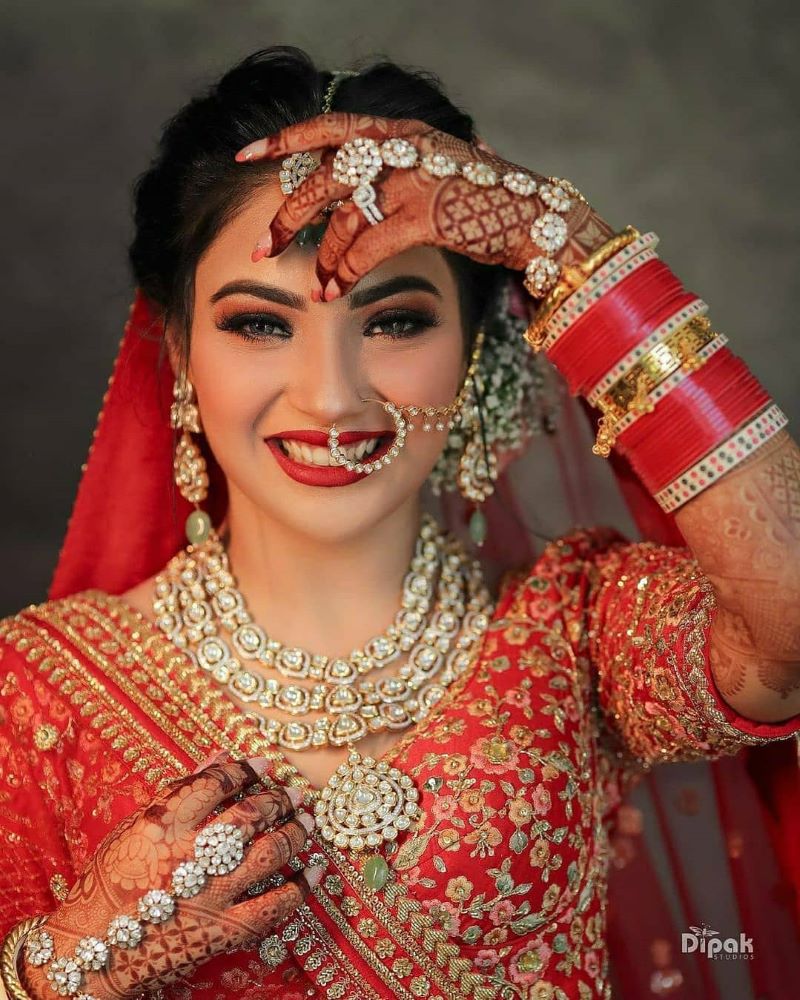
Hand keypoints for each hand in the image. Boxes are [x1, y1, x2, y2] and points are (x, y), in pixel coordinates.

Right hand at [23, 755, 319, 999]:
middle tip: (294, 791)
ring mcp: (211, 894)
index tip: (264, 763)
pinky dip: (302, 886)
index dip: (247, 769)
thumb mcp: (135, 828)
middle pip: (251, 815)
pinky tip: (316, 869)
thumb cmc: (109, 883)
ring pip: (270, 853)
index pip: (217, 783)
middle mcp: (191, 856)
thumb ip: (180, 790)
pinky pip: (275, 906)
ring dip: (296, 832)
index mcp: (164, 824)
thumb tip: (219, 755)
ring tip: (309, 820)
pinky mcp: (223, 931)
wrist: (90, 952)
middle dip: (279, 798)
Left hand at [236, 112, 614, 298]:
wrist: (536, 218)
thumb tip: (365, 194)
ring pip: (343, 218)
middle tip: (262, 247)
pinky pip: (368, 246)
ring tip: (316, 286)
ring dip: (323, 258)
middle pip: (324, 178)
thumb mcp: (437, 172)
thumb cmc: (486, 202)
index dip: (285, 140)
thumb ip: (399, 174)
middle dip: (287, 216)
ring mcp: (414, 179)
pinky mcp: (427, 214)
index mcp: (400, 132)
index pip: (329, 126)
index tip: (246, 155)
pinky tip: (335, 291)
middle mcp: (402, 147)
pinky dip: (346, 272)